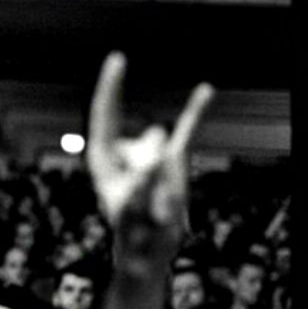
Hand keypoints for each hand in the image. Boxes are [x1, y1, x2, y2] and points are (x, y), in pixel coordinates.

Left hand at [87, 52, 213, 271]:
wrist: (148, 249)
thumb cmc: (131, 227)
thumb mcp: (128, 208)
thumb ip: (142, 178)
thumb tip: (159, 139)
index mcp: (101, 157)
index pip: (105, 114)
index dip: (111, 87)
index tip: (119, 59)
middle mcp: (124, 149)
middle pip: (145, 148)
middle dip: (149, 182)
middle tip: (146, 202)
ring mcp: (150, 152)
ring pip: (165, 158)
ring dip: (164, 192)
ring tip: (157, 211)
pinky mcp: (174, 160)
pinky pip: (187, 131)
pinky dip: (195, 111)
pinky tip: (206, 89)